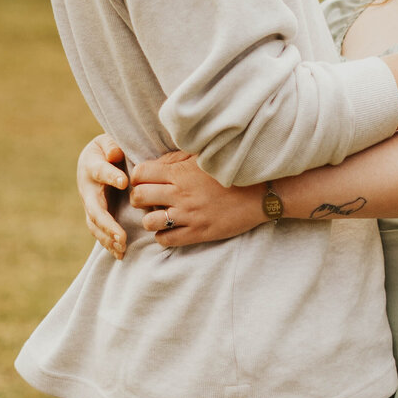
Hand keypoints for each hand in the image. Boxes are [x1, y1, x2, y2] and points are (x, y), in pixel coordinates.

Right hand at [77, 134, 128, 259]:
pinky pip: (99, 232)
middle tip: (120, 236)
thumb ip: (111, 146)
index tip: (124, 182)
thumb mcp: (107, 142)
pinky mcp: (95, 216)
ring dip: (107, 238)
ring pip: (94, 225)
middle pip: (94, 208)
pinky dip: (108, 244)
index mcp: (91, 166)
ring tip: (122, 248)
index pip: (100, 171)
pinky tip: (120, 255)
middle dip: (107, 223)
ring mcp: (89, 204)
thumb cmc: (107, 149)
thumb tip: (114, 154)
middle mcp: (87, 189)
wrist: (95, 159)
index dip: (111, 176)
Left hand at [130, 150, 265, 245]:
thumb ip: (177, 159)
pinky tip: (171, 229)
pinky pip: (166, 239)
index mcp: (180, 173)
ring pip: (149, 221)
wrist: (260, 194)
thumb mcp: (203, 158)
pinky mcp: (198, 232)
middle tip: (147, 199)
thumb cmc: (231, 172)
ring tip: (160, 216)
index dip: (138, 177)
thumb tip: (155, 163)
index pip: (140, 174)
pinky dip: (163, 236)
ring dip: (150, 219)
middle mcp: (180, 194)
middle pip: (139, 196)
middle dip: (138, 198)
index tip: (145, 180)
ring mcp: (189, 215)